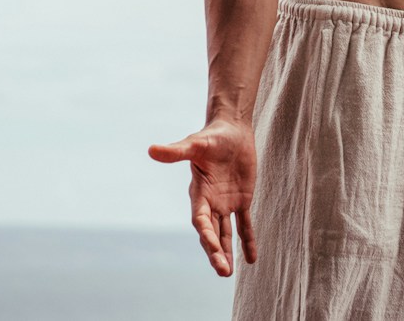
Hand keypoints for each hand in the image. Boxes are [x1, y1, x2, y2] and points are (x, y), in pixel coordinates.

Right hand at [148, 119, 257, 276]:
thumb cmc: (211, 136)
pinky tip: (252, 258)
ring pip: (225, 233)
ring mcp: (226, 203)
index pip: (201, 219)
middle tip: (223, 272)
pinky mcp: (242, 199)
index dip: (207, 233)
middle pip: (212, 232)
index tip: (213, 247)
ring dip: (227, 252)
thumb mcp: (195, 144)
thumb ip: (176, 151)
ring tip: (228, 273)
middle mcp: (211, 203)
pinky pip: (245, 224)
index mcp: (199, 193)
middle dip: (216, 252)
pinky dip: (248, 240)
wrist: (230, 130)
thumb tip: (151, 150)